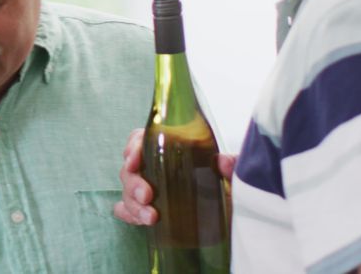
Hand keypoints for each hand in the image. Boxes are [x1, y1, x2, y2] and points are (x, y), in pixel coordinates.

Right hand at [112, 128, 236, 224]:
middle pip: (130, 169)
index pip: (141, 140)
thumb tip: (222, 161)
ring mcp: (150, 191)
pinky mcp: (148, 211)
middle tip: (146, 196)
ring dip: (133, 204)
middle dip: (133, 183)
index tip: (134, 161)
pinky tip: (139, 221)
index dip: (133, 147)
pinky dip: (129, 214)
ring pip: (127, 192)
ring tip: (151, 218)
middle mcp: (156, 168)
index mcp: (171, 151)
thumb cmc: (227, 190)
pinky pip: (127, 210)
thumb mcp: (233, 177)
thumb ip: (232, 166)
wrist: (232, 218)